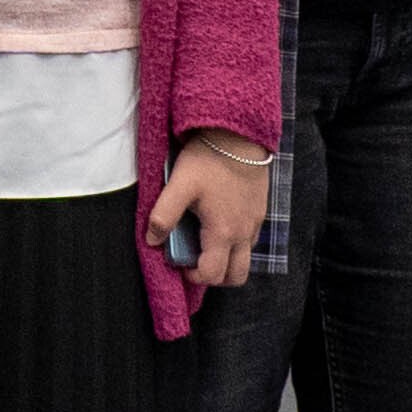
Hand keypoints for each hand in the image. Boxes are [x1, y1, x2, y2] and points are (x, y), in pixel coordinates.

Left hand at [148, 133, 271, 289]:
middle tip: (196, 260)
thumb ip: (163, 215)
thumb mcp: (179, 185)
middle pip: (236, 276)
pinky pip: (251, 239)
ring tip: (206, 242)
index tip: (180, 263)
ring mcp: (254, 223)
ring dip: (227, 260)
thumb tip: (152, 240)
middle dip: (215, 276)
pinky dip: (236, 242)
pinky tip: (219, 222)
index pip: (211, 274)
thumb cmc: (208, 160)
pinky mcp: (259, 210)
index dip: (193, 276)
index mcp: (223, 232)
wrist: (239, 135)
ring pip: (245, 258)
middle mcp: (243, 233)